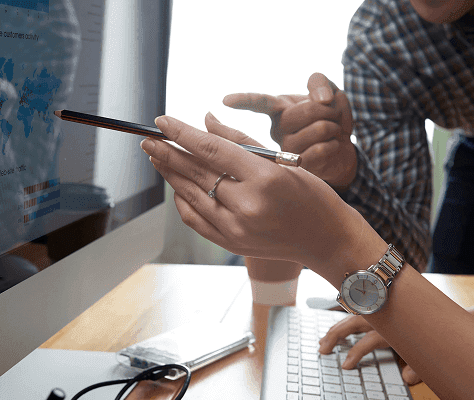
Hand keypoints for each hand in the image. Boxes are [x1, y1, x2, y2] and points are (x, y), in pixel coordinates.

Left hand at [140, 112, 385, 282]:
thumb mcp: (282, 161)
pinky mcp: (231, 243)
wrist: (325, 239)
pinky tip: (176, 185)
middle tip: (148, 139)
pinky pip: (195, 219)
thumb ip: (240, 141)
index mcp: (264, 179)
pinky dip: (183, 200)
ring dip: (170, 175)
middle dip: (168, 153)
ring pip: (190, 195)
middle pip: (196, 172)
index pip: (212, 150)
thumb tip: (205, 121)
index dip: (183, 134)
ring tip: (156, 157)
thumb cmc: (310, 195)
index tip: (162, 122)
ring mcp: (236, 228)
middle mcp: (247, 206)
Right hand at [223, 73, 356, 189]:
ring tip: (333, 131)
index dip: (243, 101)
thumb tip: (321, 98)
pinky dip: (335, 143)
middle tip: (333, 114)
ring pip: (318, 129)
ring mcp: (286, 150)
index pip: (260, 102)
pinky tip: (333, 146)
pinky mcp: (299, 168)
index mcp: (279, 109)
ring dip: (334, 126)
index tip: (225, 101)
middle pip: (305, 111)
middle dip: (328, 108)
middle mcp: (277, 129)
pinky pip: (322, 149)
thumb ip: (321, 83)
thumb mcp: (328, 92)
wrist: (342, 150)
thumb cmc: (331, 117)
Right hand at [318, 315, 422, 384]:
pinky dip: (345, 321)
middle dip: (335, 335)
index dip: (355, 353)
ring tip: (323, 341)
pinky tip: (337, 329)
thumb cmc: (432, 330)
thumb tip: (408, 378)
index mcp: (393, 327)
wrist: (438, 309)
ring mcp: (380, 311)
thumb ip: (417, 367)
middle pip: (353, 323)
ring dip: (336, 328)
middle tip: (323, 350)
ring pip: (352, 316)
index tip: (345, 365)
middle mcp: (383, 317)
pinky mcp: (380, 310)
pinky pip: (358, 312)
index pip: (368, 341)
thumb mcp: (426, 352)